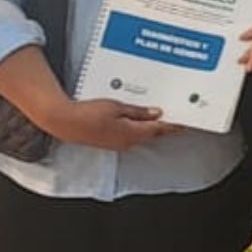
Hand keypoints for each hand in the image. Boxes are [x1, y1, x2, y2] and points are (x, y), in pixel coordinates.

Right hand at [49, 98, 178, 151]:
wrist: (66, 122)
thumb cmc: (89, 113)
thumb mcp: (117, 107)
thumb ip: (138, 112)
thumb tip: (156, 113)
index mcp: (132, 133)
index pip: (160, 129)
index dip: (173, 125)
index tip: (185, 121)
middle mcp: (128, 142)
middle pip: (153, 134)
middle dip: (164, 125)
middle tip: (176, 115)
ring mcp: (119, 143)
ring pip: (142, 135)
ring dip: (151, 127)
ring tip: (160, 116)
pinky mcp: (111, 142)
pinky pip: (131, 135)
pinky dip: (139, 128)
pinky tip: (138, 120)